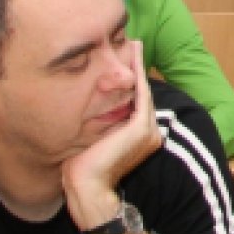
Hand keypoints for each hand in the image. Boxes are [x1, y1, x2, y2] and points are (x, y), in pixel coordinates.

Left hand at [62, 41, 161, 225]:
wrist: (87, 188)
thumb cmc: (84, 168)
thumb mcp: (93, 138)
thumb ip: (99, 121)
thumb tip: (91, 103)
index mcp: (140, 138)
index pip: (136, 102)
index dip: (132, 80)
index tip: (124, 61)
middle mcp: (149, 133)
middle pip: (143, 93)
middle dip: (137, 68)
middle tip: (133, 45)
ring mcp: (148, 131)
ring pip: (143, 91)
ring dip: (139, 67)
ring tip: (134, 47)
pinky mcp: (141, 128)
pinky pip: (141, 94)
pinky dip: (138, 75)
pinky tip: (133, 59)